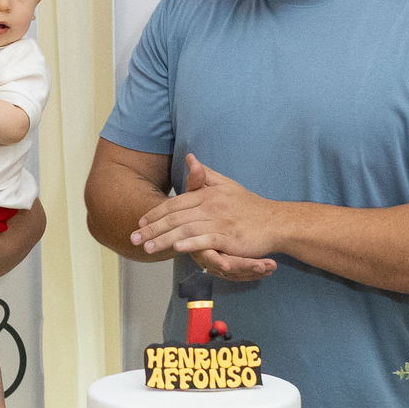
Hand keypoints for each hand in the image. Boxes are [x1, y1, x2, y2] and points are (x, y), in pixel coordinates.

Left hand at [133, 153, 277, 279]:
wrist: (275, 221)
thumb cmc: (249, 206)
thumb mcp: (226, 185)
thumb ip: (205, 175)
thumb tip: (190, 158)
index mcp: (207, 194)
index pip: (175, 203)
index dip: (156, 213)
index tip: (140, 222)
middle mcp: (210, 206)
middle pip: (175, 218)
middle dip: (152, 229)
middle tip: (133, 238)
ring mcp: (219, 222)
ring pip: (185, 231)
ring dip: (164, 240)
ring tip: (147, 248)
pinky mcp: (229, 238)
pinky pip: (205, 240)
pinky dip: (190, 244)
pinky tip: (176, 249)